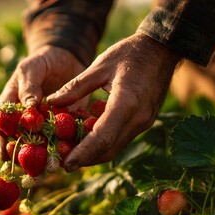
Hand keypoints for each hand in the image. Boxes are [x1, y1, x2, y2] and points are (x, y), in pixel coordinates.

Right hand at [0, 45, 86, 160]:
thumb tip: (28, 107)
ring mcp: (45, 127)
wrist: (67, 59)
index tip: (5, 153)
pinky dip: (69, 148)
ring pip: (43, 147)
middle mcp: (25, 122)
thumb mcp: (31, 68)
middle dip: (25, 157)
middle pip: (20, 144)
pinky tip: (74, 153)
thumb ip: (28, 87)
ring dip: (47, 157)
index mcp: (10, 107)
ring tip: (53, 164)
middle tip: (31, 166)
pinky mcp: (65, 128)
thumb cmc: (42, 62)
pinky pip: (65, 141)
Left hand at [47, 33, 181, 171]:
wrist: (163, 49)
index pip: (102, 137)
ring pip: (115, 148)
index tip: (66, 164)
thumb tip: (51, 103)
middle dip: (85, 160)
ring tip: (70, 155)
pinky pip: (121, 139)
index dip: (82, 154)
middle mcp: (138, 118)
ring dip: (93, 155)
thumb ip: (75, 87)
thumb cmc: (129, 53)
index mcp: (127, 103)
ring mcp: (144, 122)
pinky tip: (86, 141)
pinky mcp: (144, 121)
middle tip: (63, 164)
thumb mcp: (99, 66)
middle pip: (109, 149)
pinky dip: (102, 144)